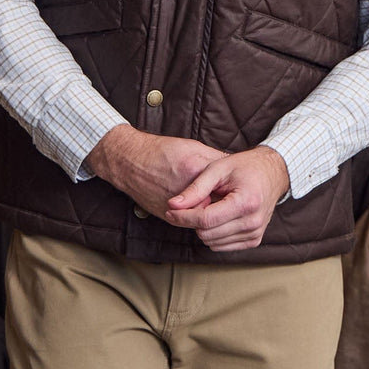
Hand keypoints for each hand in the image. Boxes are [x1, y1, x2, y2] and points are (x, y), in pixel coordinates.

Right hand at [85, 125, 226, 220]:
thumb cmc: (161, 151)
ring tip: (214, 200)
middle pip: (216, 205)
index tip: (238, 186)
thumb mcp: (194, 147)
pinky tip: (199, 203)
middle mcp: (186, 193)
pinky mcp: (168, 217)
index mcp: (195, 171)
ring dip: (210, 210)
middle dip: (223, 201)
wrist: (130, 162)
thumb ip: (216, 159)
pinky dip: (196, 214)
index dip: (233, 188)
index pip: (225, 186)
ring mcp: (176, 208)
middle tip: (228, 196)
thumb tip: (236, 167)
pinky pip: (189, 221)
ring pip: (204, 216)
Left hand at [163, 146, 290, 251]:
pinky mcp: (253, 241)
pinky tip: (218, 216)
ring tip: (210, 206)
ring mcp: (255, 234)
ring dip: (203, 227)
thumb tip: (173, 205)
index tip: (170, 210)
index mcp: (246, 202)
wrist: (272, 174)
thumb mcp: (218, 169)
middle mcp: (253, 222)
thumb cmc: (244, 167)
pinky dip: (213, 233)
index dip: (183, 217)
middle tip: (194, 202)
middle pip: (207, 233)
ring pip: (211, 243)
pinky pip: (221, 246)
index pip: (205, 219)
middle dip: (192, 220)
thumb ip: (195, 188)